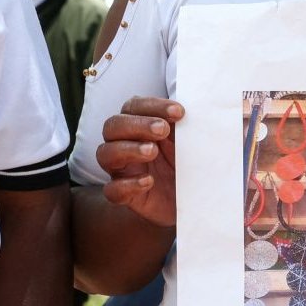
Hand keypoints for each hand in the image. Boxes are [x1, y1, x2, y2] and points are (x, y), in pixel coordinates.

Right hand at [94, 96, 181, 226]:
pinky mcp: (125, 195)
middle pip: (112, 126)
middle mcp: (125, 144)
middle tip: (163, 130)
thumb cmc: (186, 163)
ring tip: (153, 151)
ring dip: (128, 149)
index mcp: (139, 126)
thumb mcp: (190, 142)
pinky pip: (112, 190)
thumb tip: (200, 110)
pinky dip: (128, 185)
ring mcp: (122, 170)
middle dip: (137, 125)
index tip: (179, 112)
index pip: (133, 107)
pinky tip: (149, 181)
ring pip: (105, 154)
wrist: (189, 199)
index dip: (153, 106)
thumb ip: (189, 125)